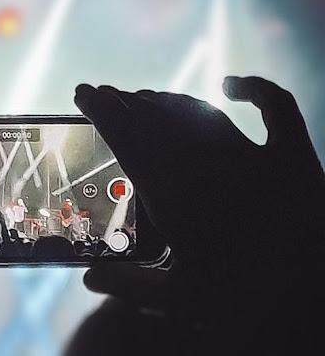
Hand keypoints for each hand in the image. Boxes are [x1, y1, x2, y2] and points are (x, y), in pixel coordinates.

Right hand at [74, 77, 324, 306]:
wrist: (317, 297)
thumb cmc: (249, 299)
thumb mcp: (183, 299)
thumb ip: (132, 285)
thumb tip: (88, 280)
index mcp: (176, 194)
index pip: (129, 138)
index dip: (102, 111)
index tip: (83, 93)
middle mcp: (209, 164)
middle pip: (156, 118)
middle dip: (124, 101)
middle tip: (102, 92)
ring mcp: (254, 155)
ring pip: (199, 111)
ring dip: (165, 99)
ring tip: (140, 96)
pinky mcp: (294, 155)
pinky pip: (275, 108)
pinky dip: (254, 90)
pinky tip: (231, 84)